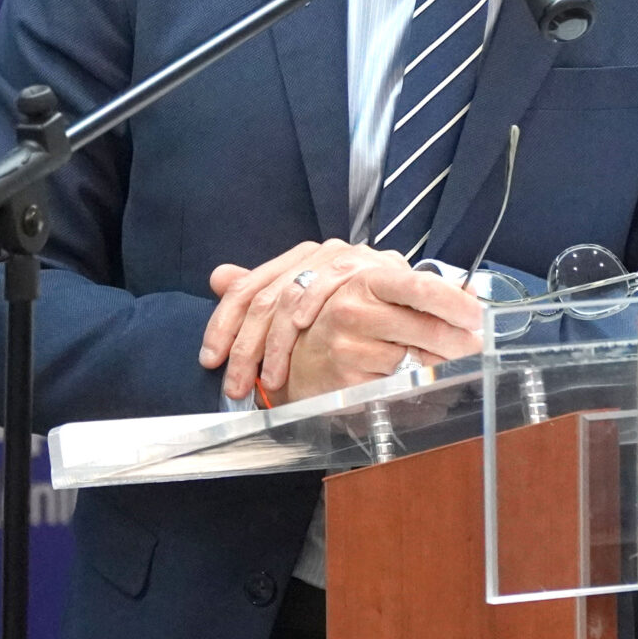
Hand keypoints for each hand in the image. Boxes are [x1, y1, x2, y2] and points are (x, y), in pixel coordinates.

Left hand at [198, 240, 356, 400]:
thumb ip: (270, 292)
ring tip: (270, 379)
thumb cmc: (369, 308)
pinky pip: (325, 286)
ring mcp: (341, 259)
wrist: (427, 303)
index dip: (223, 323)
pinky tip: (297, 341)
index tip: (210, 359)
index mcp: (300, 260)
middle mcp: (318, 253)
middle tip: (237, 385)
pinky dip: (307, 313)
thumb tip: (216, 276)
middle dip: (245, 345)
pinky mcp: (363, 267)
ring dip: (274, 343)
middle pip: (263, 296)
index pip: (248, 288)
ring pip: (288, 297)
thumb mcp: (314, 304)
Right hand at [280, 263, 485, 402]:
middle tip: (476, 346)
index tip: (477, 316)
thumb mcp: (378, 292)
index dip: (456, 303)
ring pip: (418, 359)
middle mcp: (355, 310)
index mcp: (367, 280)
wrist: (299, 356)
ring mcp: (350, 347)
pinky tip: (414, 375)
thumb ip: (420, 288)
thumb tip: (469, 291)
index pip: (421, 286)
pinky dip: (416, 381)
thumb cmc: (348, 320)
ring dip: (441, 363)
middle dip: (462, 341)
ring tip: (444, 360)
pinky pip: (400, 383)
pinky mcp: (350, 380)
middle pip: (428, 329)